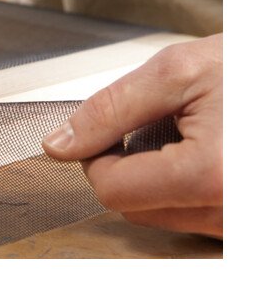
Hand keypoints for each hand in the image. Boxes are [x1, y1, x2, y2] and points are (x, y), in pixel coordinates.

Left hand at [43, 34, 222, 237]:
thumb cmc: (252, 69)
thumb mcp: (179, 71)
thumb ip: (110, 110)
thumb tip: (58, 145)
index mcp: (212, 175)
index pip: (111, 190)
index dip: (97, 155)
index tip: (111, 130)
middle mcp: (233, 215)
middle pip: (133, 208)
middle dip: (129, 166)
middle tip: (159, 125)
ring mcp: (241, 228)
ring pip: (160, 217)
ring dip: (158, 179)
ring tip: (193, 138)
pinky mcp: (242, 228)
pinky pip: (191, 219)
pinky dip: (183, 190)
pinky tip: (205, 156)